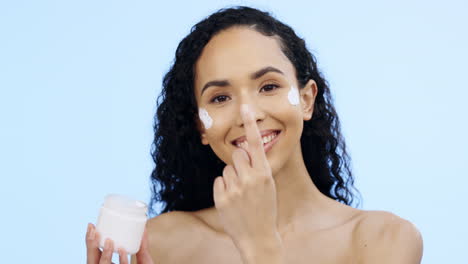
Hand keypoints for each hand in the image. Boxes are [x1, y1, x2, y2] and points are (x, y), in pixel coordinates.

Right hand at [85, 223, 153, 263]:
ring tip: (109, 241)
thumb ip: (142, 247)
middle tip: (94, 229)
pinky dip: (121, 260)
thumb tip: (143, 228)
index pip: (94, 255)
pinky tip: (122, 251)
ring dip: (104, 254)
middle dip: (90, 245)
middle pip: (92, 261)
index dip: (90, 242)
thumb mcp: (143, 260)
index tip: (91, 225)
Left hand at [213, 104, 278, 248]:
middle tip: (246, 179)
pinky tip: (232, 201)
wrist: (258, 237)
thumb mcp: (268, 186)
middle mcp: (249, 178)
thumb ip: (257, 168)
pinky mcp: (221, 197)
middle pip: (237, 154)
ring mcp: (234, 188)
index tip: (245, 107)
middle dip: (240, 162)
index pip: (256, 144)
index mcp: (264, 173)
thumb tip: (244, 151)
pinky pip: (219, 181)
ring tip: (241, 195)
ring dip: (232, 178)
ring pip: (227, 168)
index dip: (250, 124)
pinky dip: (224, 189)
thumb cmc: (265, 208)